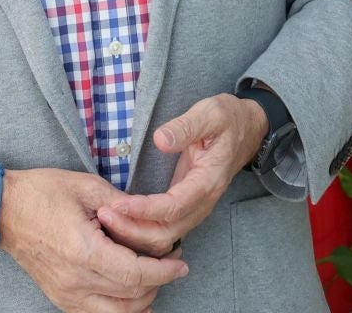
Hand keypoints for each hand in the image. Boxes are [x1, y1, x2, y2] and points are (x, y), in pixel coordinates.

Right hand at [0, 166, 189, 312]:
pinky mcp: (59, 297)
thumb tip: (152, 219)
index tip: (181, 263)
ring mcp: (65, 294)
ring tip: (155, 276)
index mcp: (84, 252)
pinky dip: (121, 309)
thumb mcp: (88, 187)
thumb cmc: (41, 193)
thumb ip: (124, 205)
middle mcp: (74, 281)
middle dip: (159, 281)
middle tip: (172, 261)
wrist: (0, 211)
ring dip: (143, 299)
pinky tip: (135, 296)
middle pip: (132, 297)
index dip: (164, 271)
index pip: (136, 275)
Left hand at [96, 94, 267, 257]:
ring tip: (107, 219)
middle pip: (168, 232)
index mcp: (209, 180)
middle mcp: (204, 201)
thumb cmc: (228, 118)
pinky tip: (121, 221)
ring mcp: (196, 207)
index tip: (117, 203)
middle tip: (103, 214)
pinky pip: (165, 231)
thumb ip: (186, 126)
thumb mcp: (211, 113)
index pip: (175, 207)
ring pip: (165, 237)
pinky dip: (142, 232)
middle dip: (133, 228)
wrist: (248, 128)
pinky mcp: (187, 207)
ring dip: (135, 234)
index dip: (144, 210)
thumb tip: (160, 139)